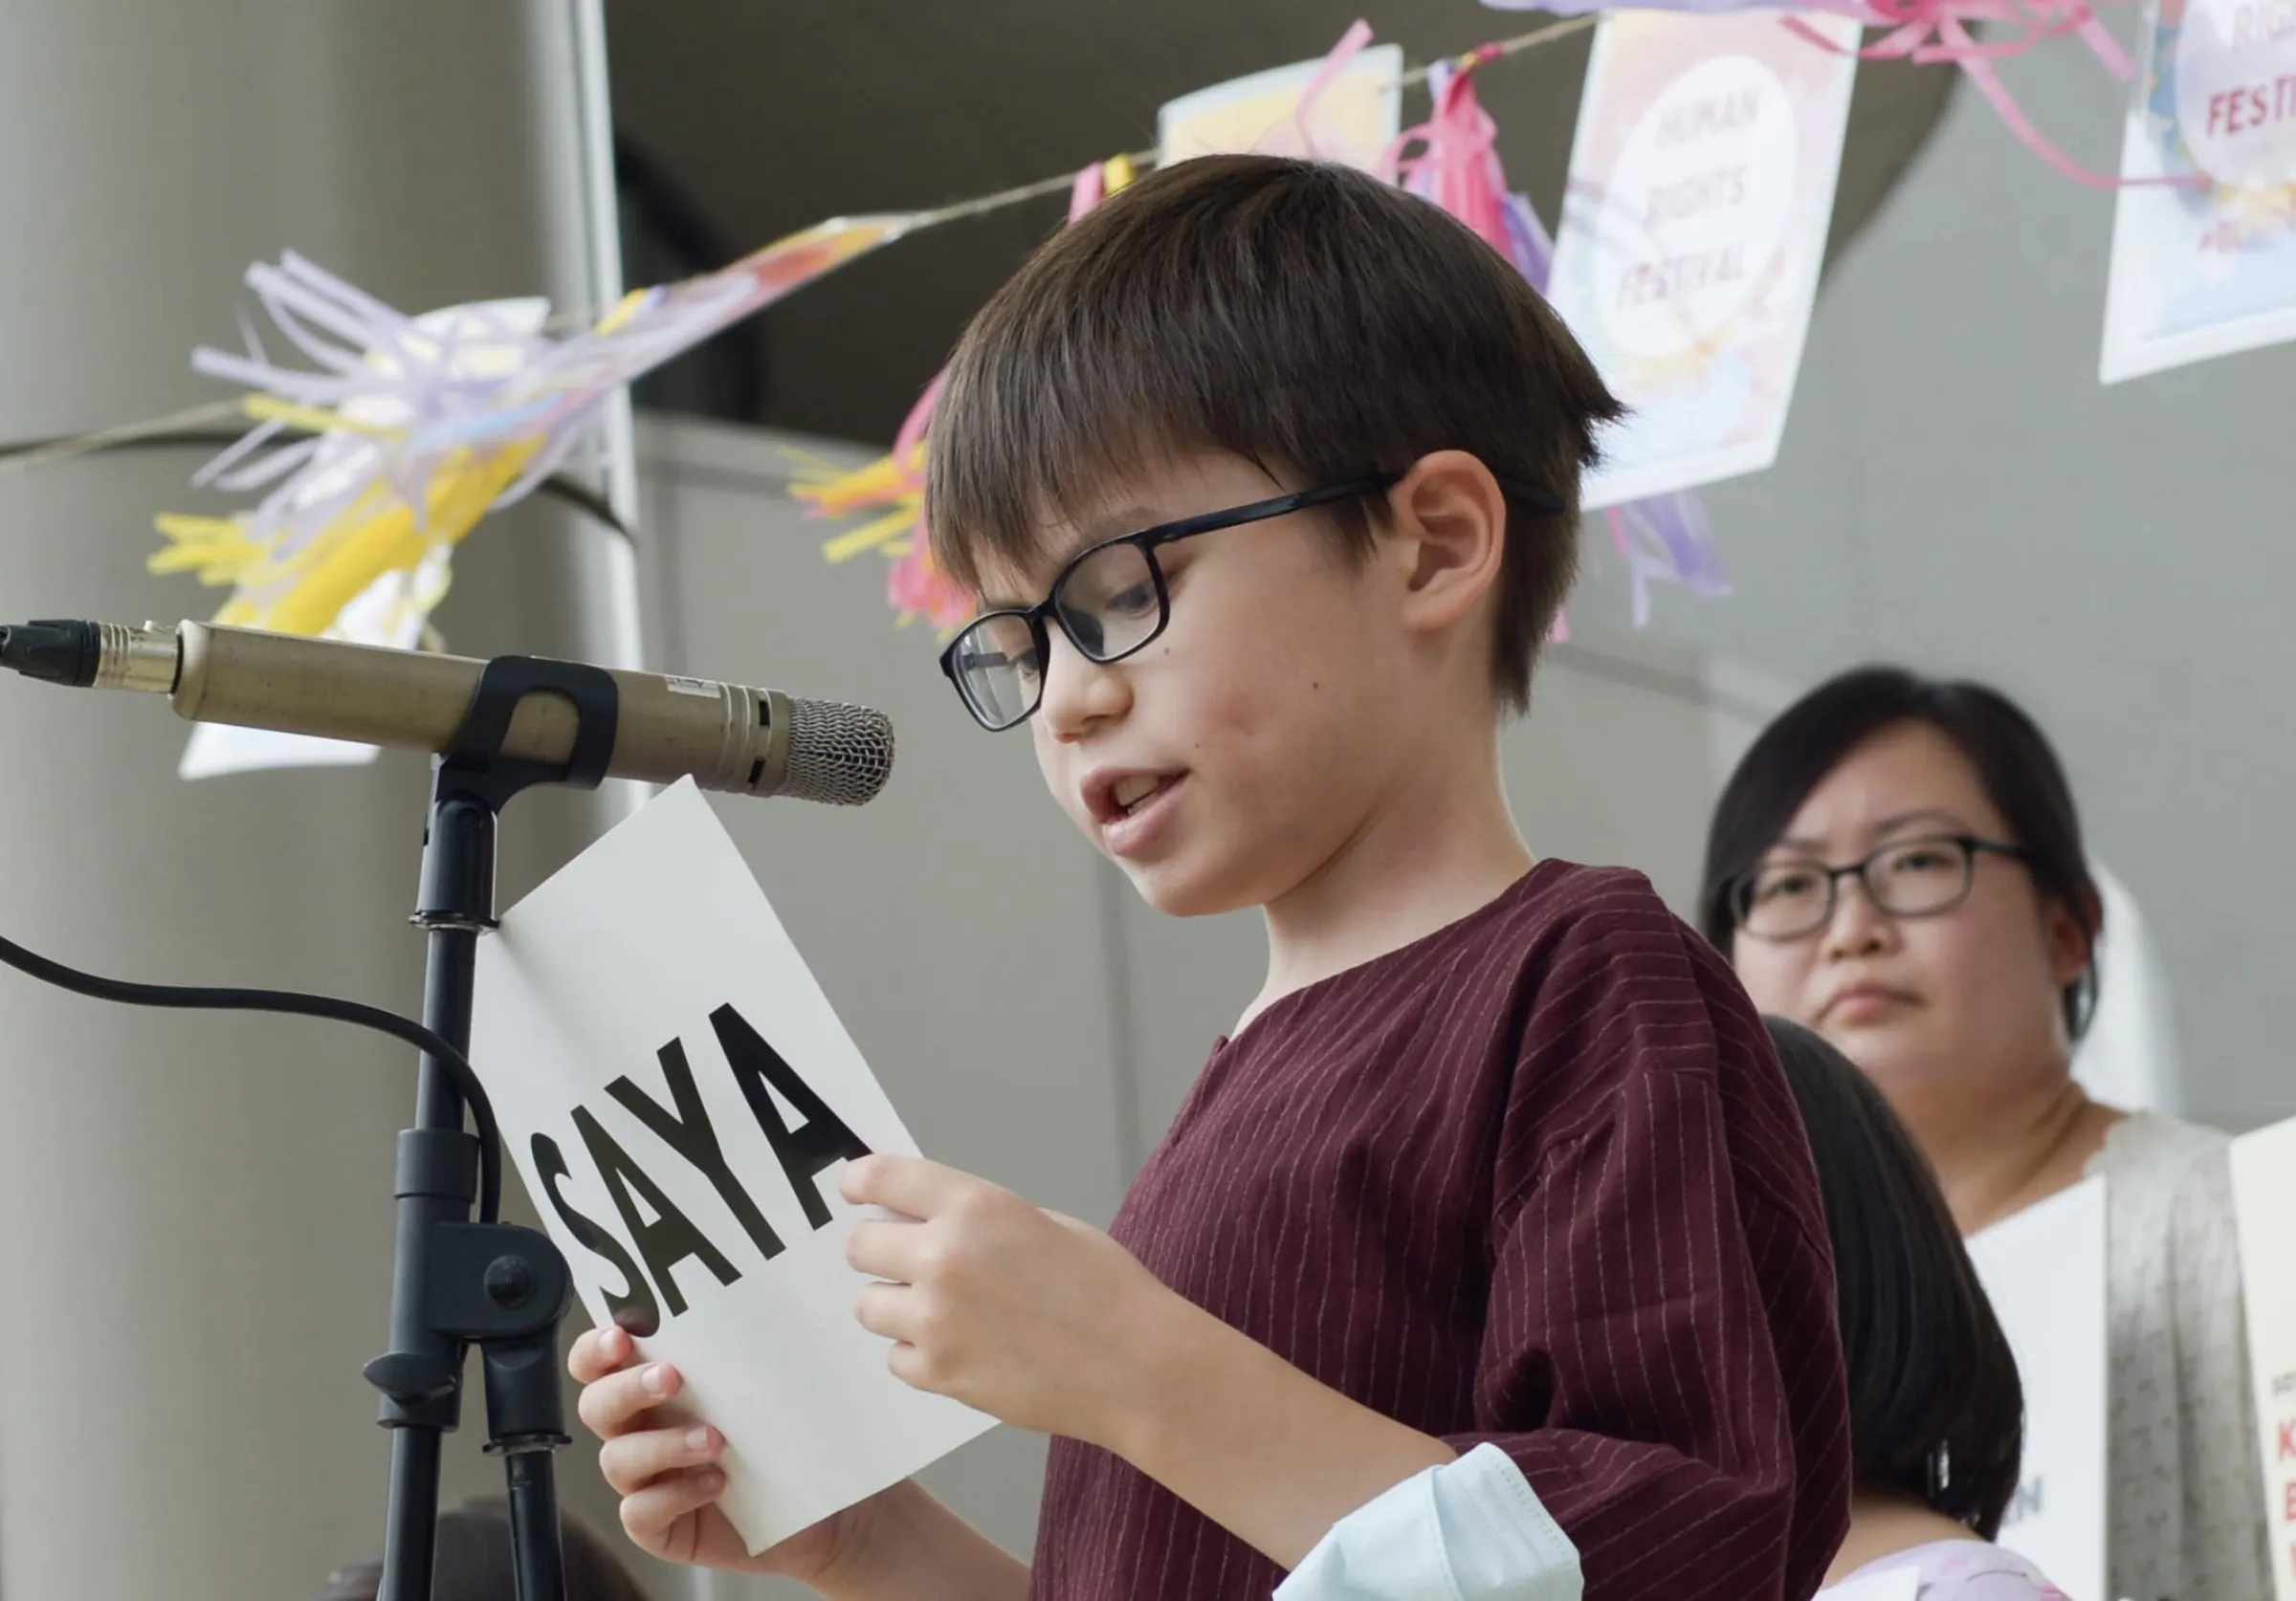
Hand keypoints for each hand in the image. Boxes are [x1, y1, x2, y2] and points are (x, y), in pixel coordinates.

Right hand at [569, 1324, 895, 1583]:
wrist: (824, 1510)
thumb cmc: (789, 1435)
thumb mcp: (771, 1383)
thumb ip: (746, 1349)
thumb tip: (760, 1295)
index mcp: (654, 1389)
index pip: (597, 1362)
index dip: (595, 1349)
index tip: (622, 1337)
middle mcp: (641, 1431)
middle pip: (596, 1405)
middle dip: (627, 1387)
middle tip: (671, 1377)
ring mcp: (647, 1482)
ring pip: (617, 1459)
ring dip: (662, 1444)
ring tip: (714, 1440)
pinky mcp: (660, 1528)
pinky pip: (639, 1513)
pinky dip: (673, 1495)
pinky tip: (715, 1483)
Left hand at [841, 1155, 1191, 1447]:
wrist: (1136, 1367)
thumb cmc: (1106, 1290)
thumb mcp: (1044, 1224)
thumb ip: (977, 1219)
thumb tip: (927, 1221)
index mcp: (974, 1207)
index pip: (879, 1177)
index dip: (860, 1183)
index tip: (857, 1190)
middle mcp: (944, 1258)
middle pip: (858, 1246)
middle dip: (880, 1251)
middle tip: (911, 1262)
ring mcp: (935, 1321)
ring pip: (869, 1306)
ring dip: (897, 1306)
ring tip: (946, 1312)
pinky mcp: (939, 1375)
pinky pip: (896, 1358)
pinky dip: (920, 1354)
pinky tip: (964, 1349)